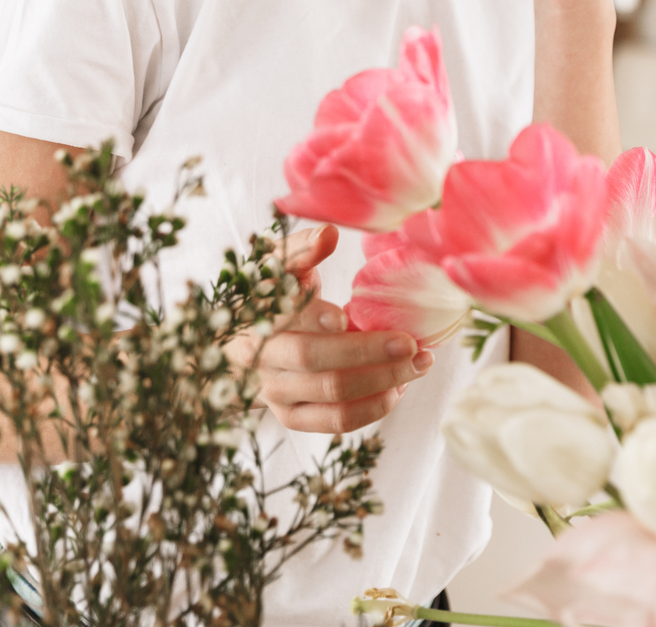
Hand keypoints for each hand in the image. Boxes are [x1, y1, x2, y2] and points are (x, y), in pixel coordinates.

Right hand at [228, 225, 436, 433]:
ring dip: (382, 381)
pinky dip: (373, 407)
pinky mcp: (292, 417)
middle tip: (410, 342)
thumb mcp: (278, 268)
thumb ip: (302, 249)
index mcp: (256, 314)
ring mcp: (276, 393)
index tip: (345, 315)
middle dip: (366, 352)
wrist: (236, 351)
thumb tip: (330, 233)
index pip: (281, 317)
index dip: (311, 317)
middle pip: (312, 359)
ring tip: (419, 363)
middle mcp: (261, 358)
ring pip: (331, 394)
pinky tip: (399, 387)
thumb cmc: (271, 299)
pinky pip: (336, 421)